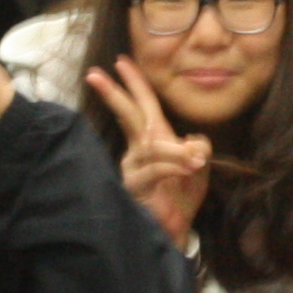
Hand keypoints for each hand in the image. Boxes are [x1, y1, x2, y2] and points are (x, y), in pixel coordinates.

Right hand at [88, 58, 213, 247]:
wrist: (174, 232)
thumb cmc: (182, 198)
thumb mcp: (198, 168)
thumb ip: (197, 148)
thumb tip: (191, 139)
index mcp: (153, 140)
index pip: (143, 106)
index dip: (134, 83)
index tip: (121, 60)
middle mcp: (138, 151)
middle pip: (128, 117)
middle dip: (115, 94)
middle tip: (94, 74)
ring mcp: (133, 169)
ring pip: (149, 147)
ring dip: (174, 152)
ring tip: (195, 162)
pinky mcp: (134, 188)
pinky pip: (153, 170)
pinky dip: (173, 166)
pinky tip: (189, 168)